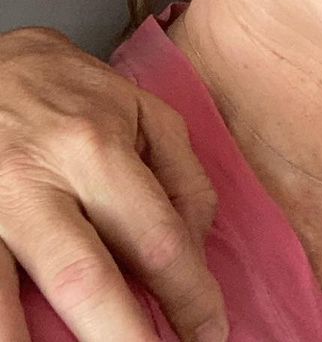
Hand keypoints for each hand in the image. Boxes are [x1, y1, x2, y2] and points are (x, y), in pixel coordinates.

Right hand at [0, 28, 226, 340]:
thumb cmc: (71, 93)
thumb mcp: (143, 110)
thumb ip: (181, 176)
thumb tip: (196, 250)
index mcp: (96, 148)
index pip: (157, 239)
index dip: (190, 296)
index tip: (211, 332)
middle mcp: (38, 179)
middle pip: (86, 280)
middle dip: (125, 340)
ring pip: (4, 302)